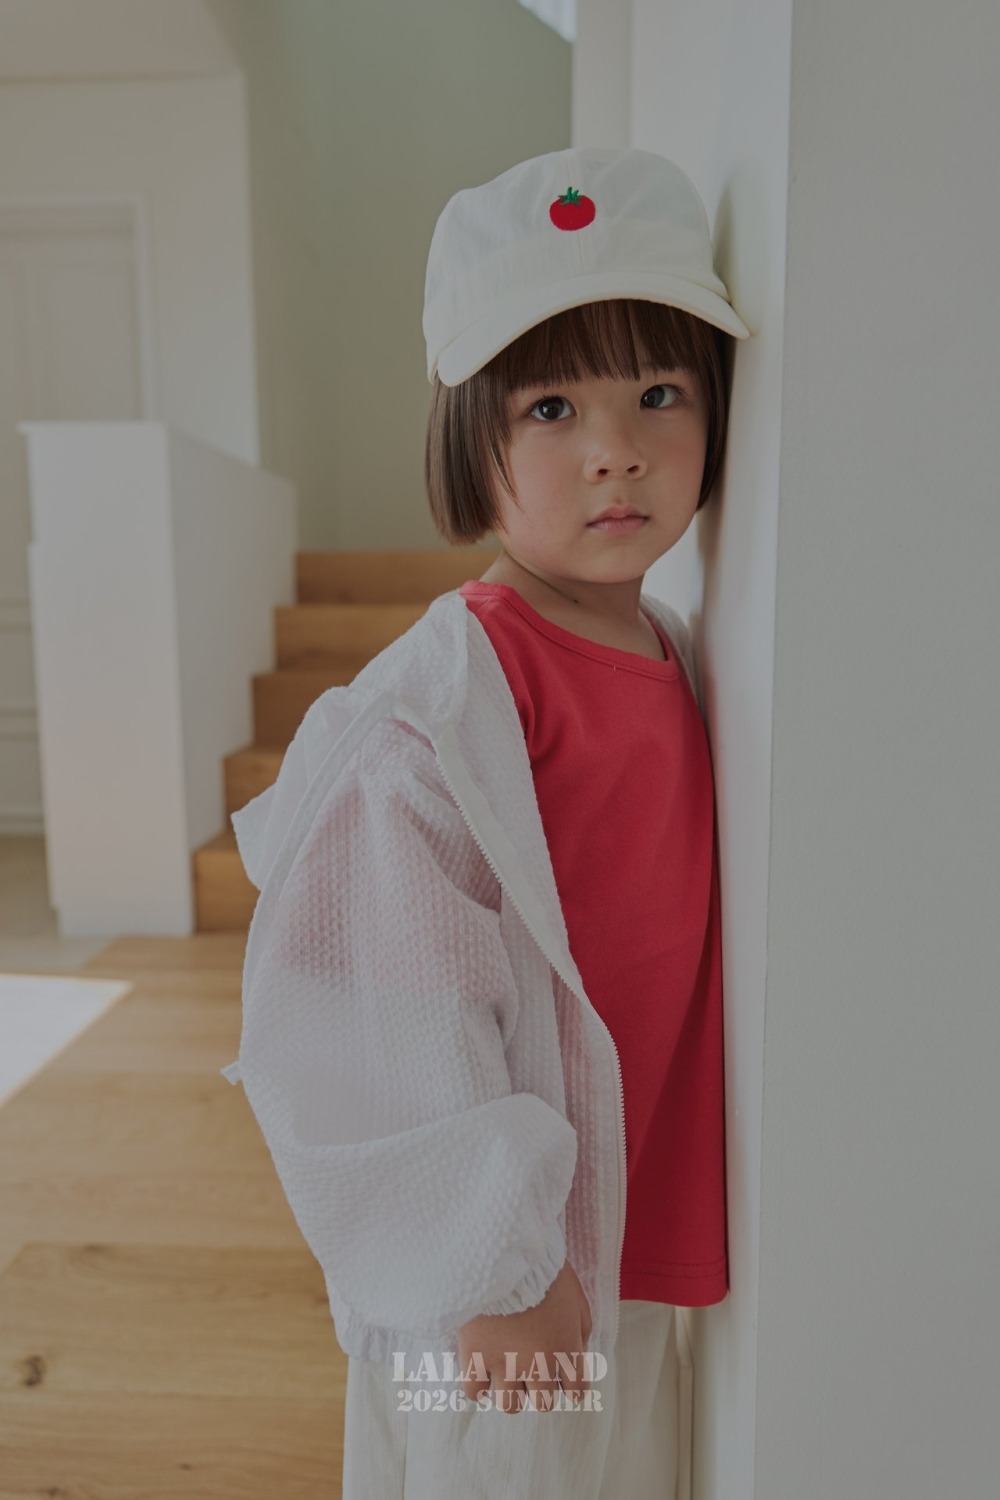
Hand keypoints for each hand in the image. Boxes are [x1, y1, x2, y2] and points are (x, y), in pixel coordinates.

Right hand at [457, 1259, 592, 1414]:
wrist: (502, 1254)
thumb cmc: (543, 1270)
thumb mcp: (577, 1296)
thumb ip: (582, 1330)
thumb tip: (578, 1352)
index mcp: (565, 1350)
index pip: (576, 1391)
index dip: (572, 1386)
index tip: (565, 1380)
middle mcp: (537, 1366)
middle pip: (543, 1403)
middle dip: (541, 1388)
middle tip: (532, 1368)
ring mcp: (504, 1365)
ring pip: (510, 1405)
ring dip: (511, 1391)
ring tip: (506, 1371)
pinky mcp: (475, 1357)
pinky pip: (474, 1392)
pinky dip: (478, 1386)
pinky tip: (481, 1370)